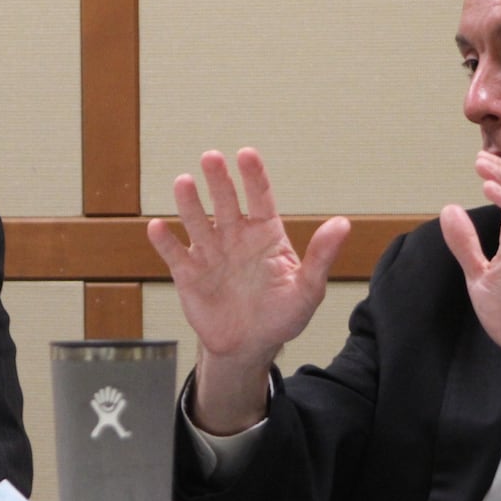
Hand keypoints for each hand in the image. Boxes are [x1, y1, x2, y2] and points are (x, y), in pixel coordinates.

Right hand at [146, 148, 348, 432]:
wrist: (249, 346)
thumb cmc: (281, 316)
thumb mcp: (308, 289)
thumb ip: (322, 256)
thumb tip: (343, 224)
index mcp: (265, 233)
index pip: (260, 197)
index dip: (253, 176)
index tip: (246, 154)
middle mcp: (234, 235)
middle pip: (225, 201)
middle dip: (218, 180)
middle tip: (211, 157)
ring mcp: (209, 252)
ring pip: (196, 221)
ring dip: (189, 202)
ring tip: (183, 182)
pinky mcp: (188, 274)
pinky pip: (174, 254)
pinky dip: (164, 241)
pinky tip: (157, 227)